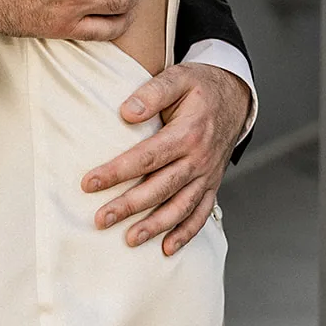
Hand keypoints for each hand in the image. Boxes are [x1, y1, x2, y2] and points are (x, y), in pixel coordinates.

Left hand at [82, 63, 250, 253]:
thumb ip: (152, 93)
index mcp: (188, 133)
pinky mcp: (212, 184)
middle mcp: (199, 159)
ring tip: (129, 240)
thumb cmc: (201, 85)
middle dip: (128, 206)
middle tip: (100, 220)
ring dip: (154, 226)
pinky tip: (166, 249)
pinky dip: (185, 233)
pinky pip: (201, 214)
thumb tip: (126, 113)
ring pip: (180, 207)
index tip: (89, 183)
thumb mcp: (179, 77)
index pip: (146, 157)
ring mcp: (207, 175)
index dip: (117, 172)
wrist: (236, 95)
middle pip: (160, 188)